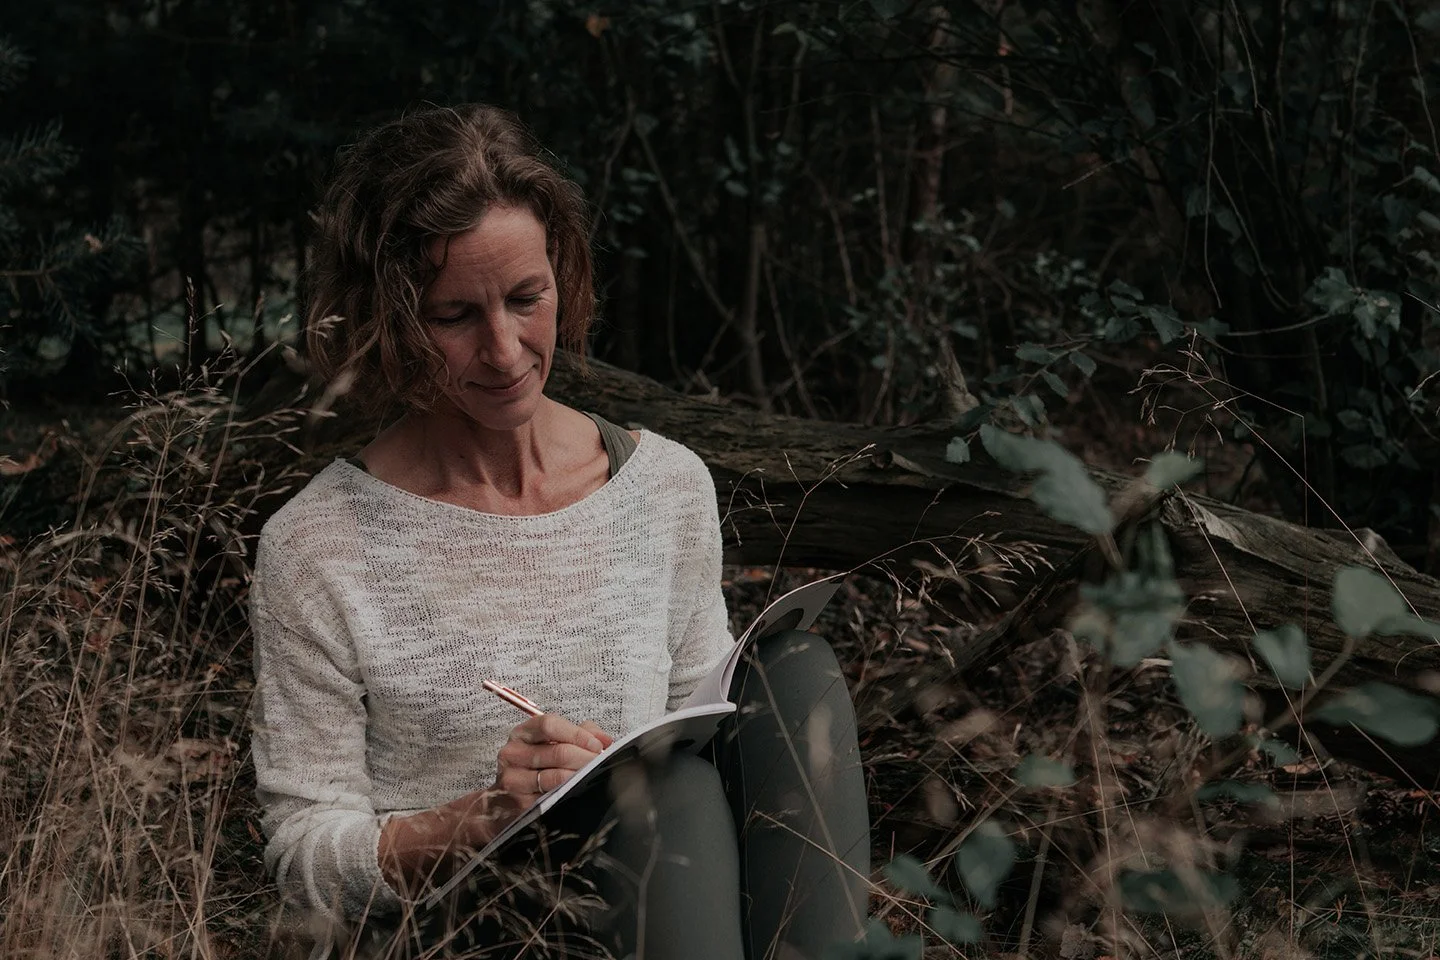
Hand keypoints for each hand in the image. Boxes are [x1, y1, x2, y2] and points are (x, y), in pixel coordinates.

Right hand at [493, 713, 613, 806]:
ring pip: (557, 777)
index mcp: (522, 734)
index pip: (550, 725)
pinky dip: (570, 795)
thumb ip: (579, 734)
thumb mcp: (551, 744)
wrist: (501, 803)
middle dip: (586, 758)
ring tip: (593, 777)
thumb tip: (605, 740)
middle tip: (602, 764)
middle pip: (558, 752)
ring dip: (581, 777)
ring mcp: (514, 780)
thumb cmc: (534, 769)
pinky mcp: (519, 805)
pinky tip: (578, 793)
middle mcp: (513, 754)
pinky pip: (552, 799)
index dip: (578, 734)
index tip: (597, 745)